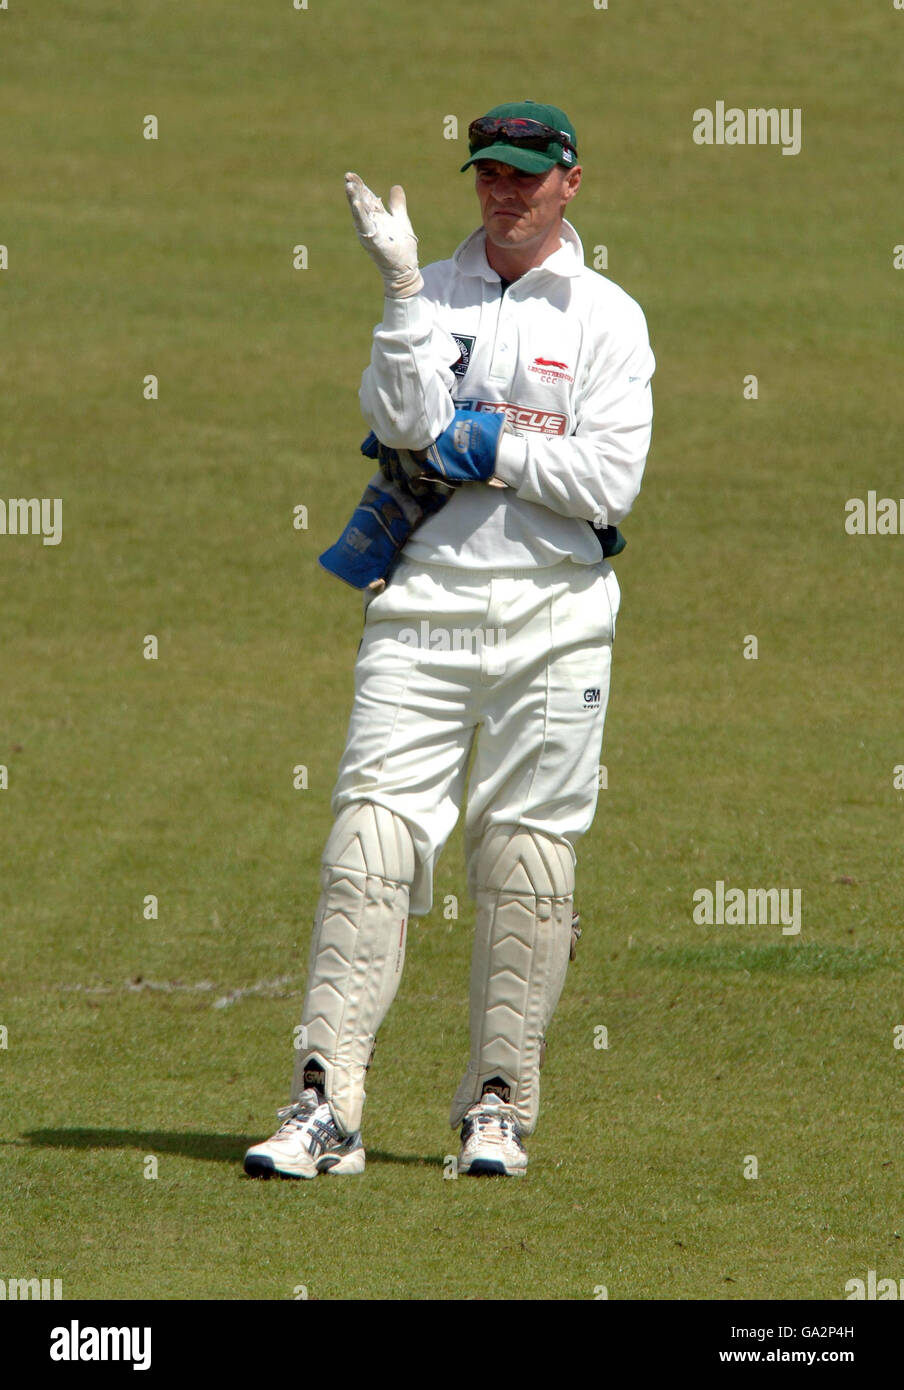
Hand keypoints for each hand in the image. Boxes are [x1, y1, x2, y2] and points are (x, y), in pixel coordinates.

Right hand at [345, 172, 422, 298]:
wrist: (405, 269)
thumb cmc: (402, 248)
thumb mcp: (400, 220)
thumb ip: (397, 205)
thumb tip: (395, 186)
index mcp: (376, 217)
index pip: (366, 197)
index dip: (360, 186)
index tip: (351, 175)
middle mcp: (370, 224)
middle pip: (360, 202)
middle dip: (354, 189)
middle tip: (347, 176)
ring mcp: (369, 232)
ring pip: (359, 212)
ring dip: (354, 199)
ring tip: (349, 185)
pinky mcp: (373, 240)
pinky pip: (365, 225)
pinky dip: (360, 214)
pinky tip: (357, 203)